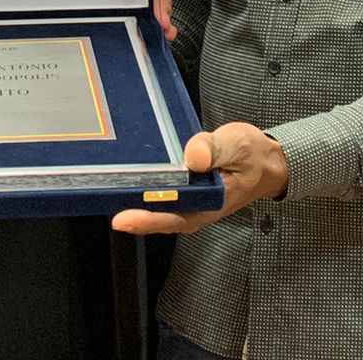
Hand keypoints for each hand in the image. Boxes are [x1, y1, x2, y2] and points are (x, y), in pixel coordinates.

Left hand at [110, 122, 288, 234]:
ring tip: (100, 184)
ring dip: (130, 197)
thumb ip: (216, 149)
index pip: (172, 216)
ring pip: (152, 206)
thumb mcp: (239, 145)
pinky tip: (124, 174)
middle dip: (126, 207)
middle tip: (97, 194)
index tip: (122, 217)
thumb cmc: (253, 156)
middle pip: (154, 215)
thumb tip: (195, 156)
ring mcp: (186, 204)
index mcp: (209, 203)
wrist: (266, 163)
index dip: (146, 218)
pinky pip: (157, 194)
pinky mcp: (182, 193)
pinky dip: (141, 186)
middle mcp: (194, 210)